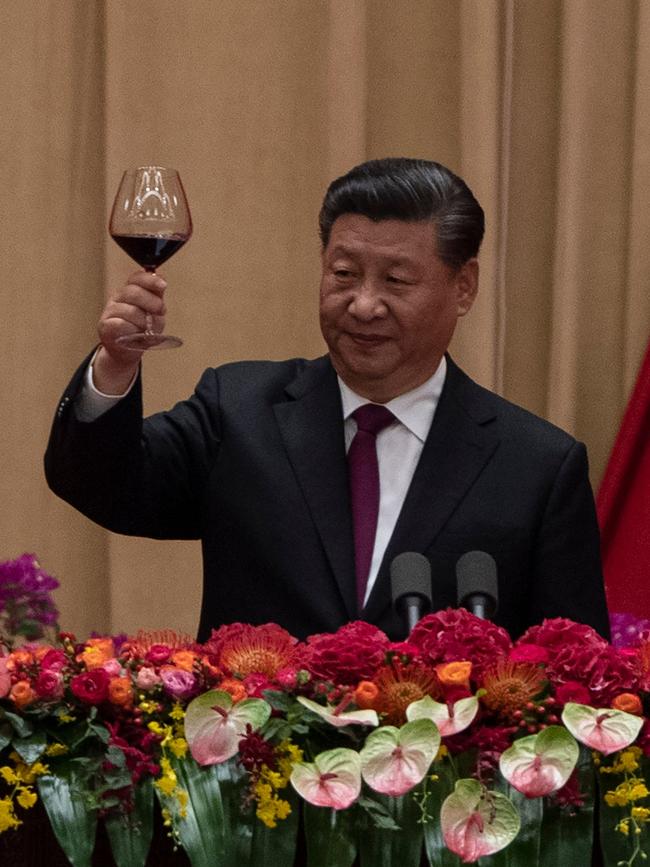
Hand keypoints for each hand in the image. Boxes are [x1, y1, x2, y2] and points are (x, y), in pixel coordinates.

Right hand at [94, 271, 166, 392]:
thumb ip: (157, 298)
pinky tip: (134, 334)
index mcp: (131, 291)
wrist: (129, 351)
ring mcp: (110, 311)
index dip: (150, 280)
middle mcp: (118, 298)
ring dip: (144, 321)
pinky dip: (132, 330)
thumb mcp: (155, 314)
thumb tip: (161, 283)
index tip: (163, 285)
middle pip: (133, 292)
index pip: (137, 278)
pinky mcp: (104, 326)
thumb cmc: (142, 331)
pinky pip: (121, 324)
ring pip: (130, 310)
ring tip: (146, 329)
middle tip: (160, 311)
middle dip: (151, 302)